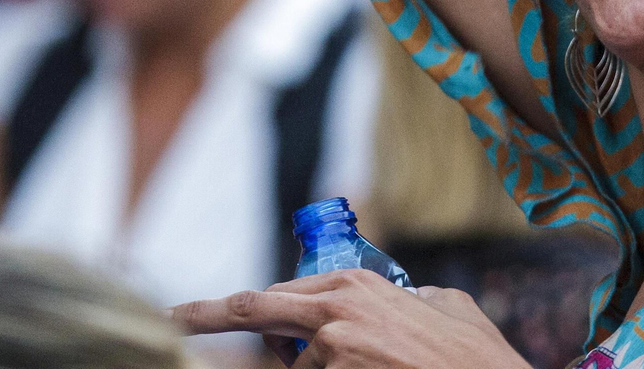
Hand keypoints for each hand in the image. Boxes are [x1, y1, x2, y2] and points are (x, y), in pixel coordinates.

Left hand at [172, 270, 528, 368]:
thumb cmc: (473, 352)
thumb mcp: (444, 304)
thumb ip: (411, 296)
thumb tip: (406, 300)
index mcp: (356, 283)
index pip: (276, 295)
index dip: (236, 309)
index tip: (194, 314)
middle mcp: (335, 309)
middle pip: (252, 310)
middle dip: (205, 316)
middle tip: (170, 319)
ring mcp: (332, 348)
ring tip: (375, 365)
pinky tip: (376, 367)